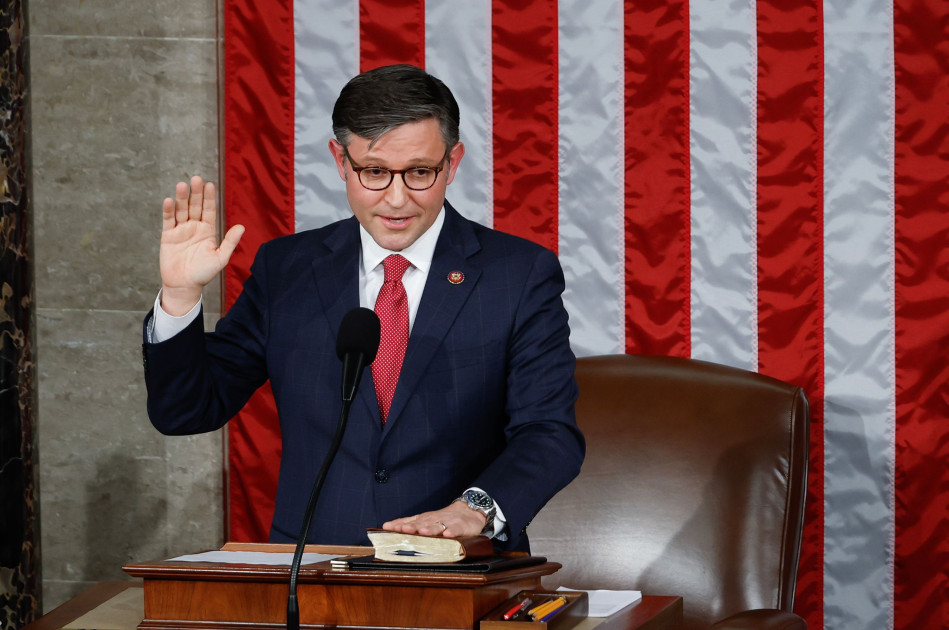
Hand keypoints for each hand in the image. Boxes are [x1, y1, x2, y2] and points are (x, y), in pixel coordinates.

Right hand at [159, 176, 244, 314]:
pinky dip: (168, 211)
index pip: (209, 210)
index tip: (209, 184)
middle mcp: (194, 226)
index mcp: (208, 230)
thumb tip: (242, 227)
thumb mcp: (220, 257)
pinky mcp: (168, 235)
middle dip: (195, 193)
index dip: (209, 198)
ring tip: (181, 185)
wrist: (184, 285)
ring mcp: (180, 230)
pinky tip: (169, 201)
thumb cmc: (204, 273)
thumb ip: (230, 242)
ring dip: (181, 198)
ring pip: (181, 210)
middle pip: (195, 206)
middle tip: (196, 179)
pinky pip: (168, 220)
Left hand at [382, 501, 486, 538]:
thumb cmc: (444, 519)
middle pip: (421, 523)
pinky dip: (452, 532)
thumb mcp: (427, 521)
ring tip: (422, 532)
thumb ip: (411, 525)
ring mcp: (448, 522)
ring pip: (437, 526)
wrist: (469, 511)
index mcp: (424, 520)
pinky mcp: (461, 526)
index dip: (398, 524)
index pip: (409, 521)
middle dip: (411, 526)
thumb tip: (388, 527)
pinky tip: (448, 535)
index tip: (387, 528)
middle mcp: (434, 520)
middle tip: (401, 530)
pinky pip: (456, 529)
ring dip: (429, 529)